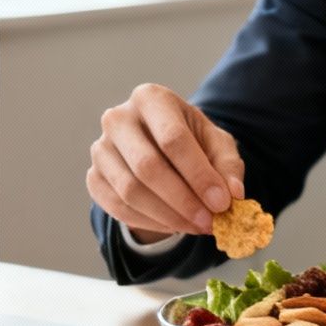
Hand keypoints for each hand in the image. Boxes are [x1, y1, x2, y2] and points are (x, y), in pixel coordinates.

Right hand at [85, 84, 244, 240]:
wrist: (156, 146)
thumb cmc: (190, 140)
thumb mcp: (216, 144)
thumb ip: (228, 166)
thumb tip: (232, 193)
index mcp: (151, 99)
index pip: (173, 139)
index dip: (199, 175)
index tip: (222, 203)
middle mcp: (118, 119)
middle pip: (147, 166)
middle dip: (183, 201)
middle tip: (209, 223)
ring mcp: (100, 148)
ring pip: (130, 191)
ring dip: (168, 216)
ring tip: (196, 226)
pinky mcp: (93, 176)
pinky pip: (118, 207)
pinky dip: (150, 223)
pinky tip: (174, 225)